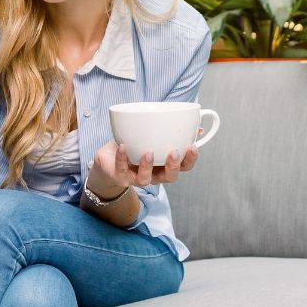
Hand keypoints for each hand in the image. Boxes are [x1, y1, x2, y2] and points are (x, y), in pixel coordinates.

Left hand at [87, 134, 201, 194]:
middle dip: (173, 166)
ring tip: (148, 152)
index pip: (183, 167)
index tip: (193, 146)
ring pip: (146, 179)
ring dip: (148, 166)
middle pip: (169, 177)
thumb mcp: (153, 136)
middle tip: (174, 152)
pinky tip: (123, 146)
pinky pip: (121, 169)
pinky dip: (122, 157)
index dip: (190, 159)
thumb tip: (197, 127)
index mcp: (165, 165)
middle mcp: (154, 174)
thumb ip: (171, 131)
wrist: (109, 160)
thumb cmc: (134, 146)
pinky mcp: (120, 176)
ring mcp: (137, 177)